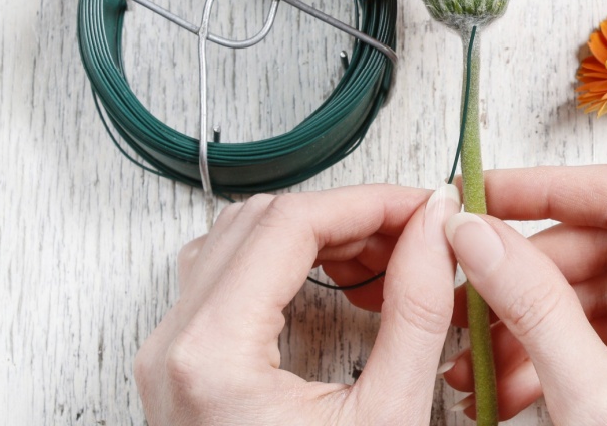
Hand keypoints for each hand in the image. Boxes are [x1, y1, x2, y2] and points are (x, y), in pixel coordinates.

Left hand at [135, 183, 460, 424]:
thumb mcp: (389, 418)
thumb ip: (419, 311)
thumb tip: (438, 230)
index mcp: (211, 355)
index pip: (292, 223)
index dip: (371, 202)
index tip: (427, 208)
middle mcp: (173, 347)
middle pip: (262, 221)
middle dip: (351, 215)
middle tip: (418, 234)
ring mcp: (168, 357)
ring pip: (239, 241)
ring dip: (318, 235)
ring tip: (388, 258)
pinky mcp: (181, 368)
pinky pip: (227, 278)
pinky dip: (287, 264)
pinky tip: (342, 284)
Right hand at [441, 165, 606, 424]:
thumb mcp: (596, 404)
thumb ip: (532, 306)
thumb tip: (476, 234)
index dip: (546, 190)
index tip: (481, 195)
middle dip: (530, 281)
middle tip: (464, 301)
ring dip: (537, 324)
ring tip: (476, 367)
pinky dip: (565, 351)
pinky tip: (511, 384)